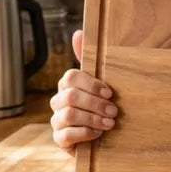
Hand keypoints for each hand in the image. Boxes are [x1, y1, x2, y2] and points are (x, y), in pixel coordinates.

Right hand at [49, 29, 118, 155]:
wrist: (104, 136)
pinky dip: (85, 133)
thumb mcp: (100, 82)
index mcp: (68, 85)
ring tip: (110, 123)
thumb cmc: (102, 105)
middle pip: (71, 96)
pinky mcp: (59, 139)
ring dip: (92, 118)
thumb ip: (89, 58)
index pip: (71, 77)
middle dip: (95, 103)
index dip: (91, 84)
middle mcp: (58, 101)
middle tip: (114, 111)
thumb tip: (78, 32)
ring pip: (68, 114)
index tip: (110, 92)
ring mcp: (57, 120)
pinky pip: (65, 135)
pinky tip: (98, 133)